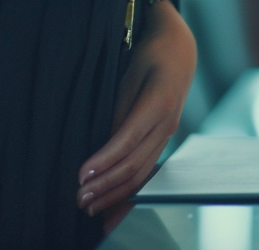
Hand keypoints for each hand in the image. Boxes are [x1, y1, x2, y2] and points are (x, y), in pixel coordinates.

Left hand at [77, 0, 196, 228]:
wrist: (180, 50)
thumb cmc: (151, 57)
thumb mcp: (129, 76)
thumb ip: (118, 109)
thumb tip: (104, 143)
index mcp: (159, 104)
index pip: (127, 140)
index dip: (103, 160)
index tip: (80, 175)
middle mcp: (168, 124)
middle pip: (135, 163)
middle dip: (106, 185)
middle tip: (78, 200)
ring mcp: (168, 133)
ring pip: (143, 172)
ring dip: (116, 193)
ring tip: (91, 208)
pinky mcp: (164, 139)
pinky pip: (147, 169)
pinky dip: (130, 188)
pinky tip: (114, 202)